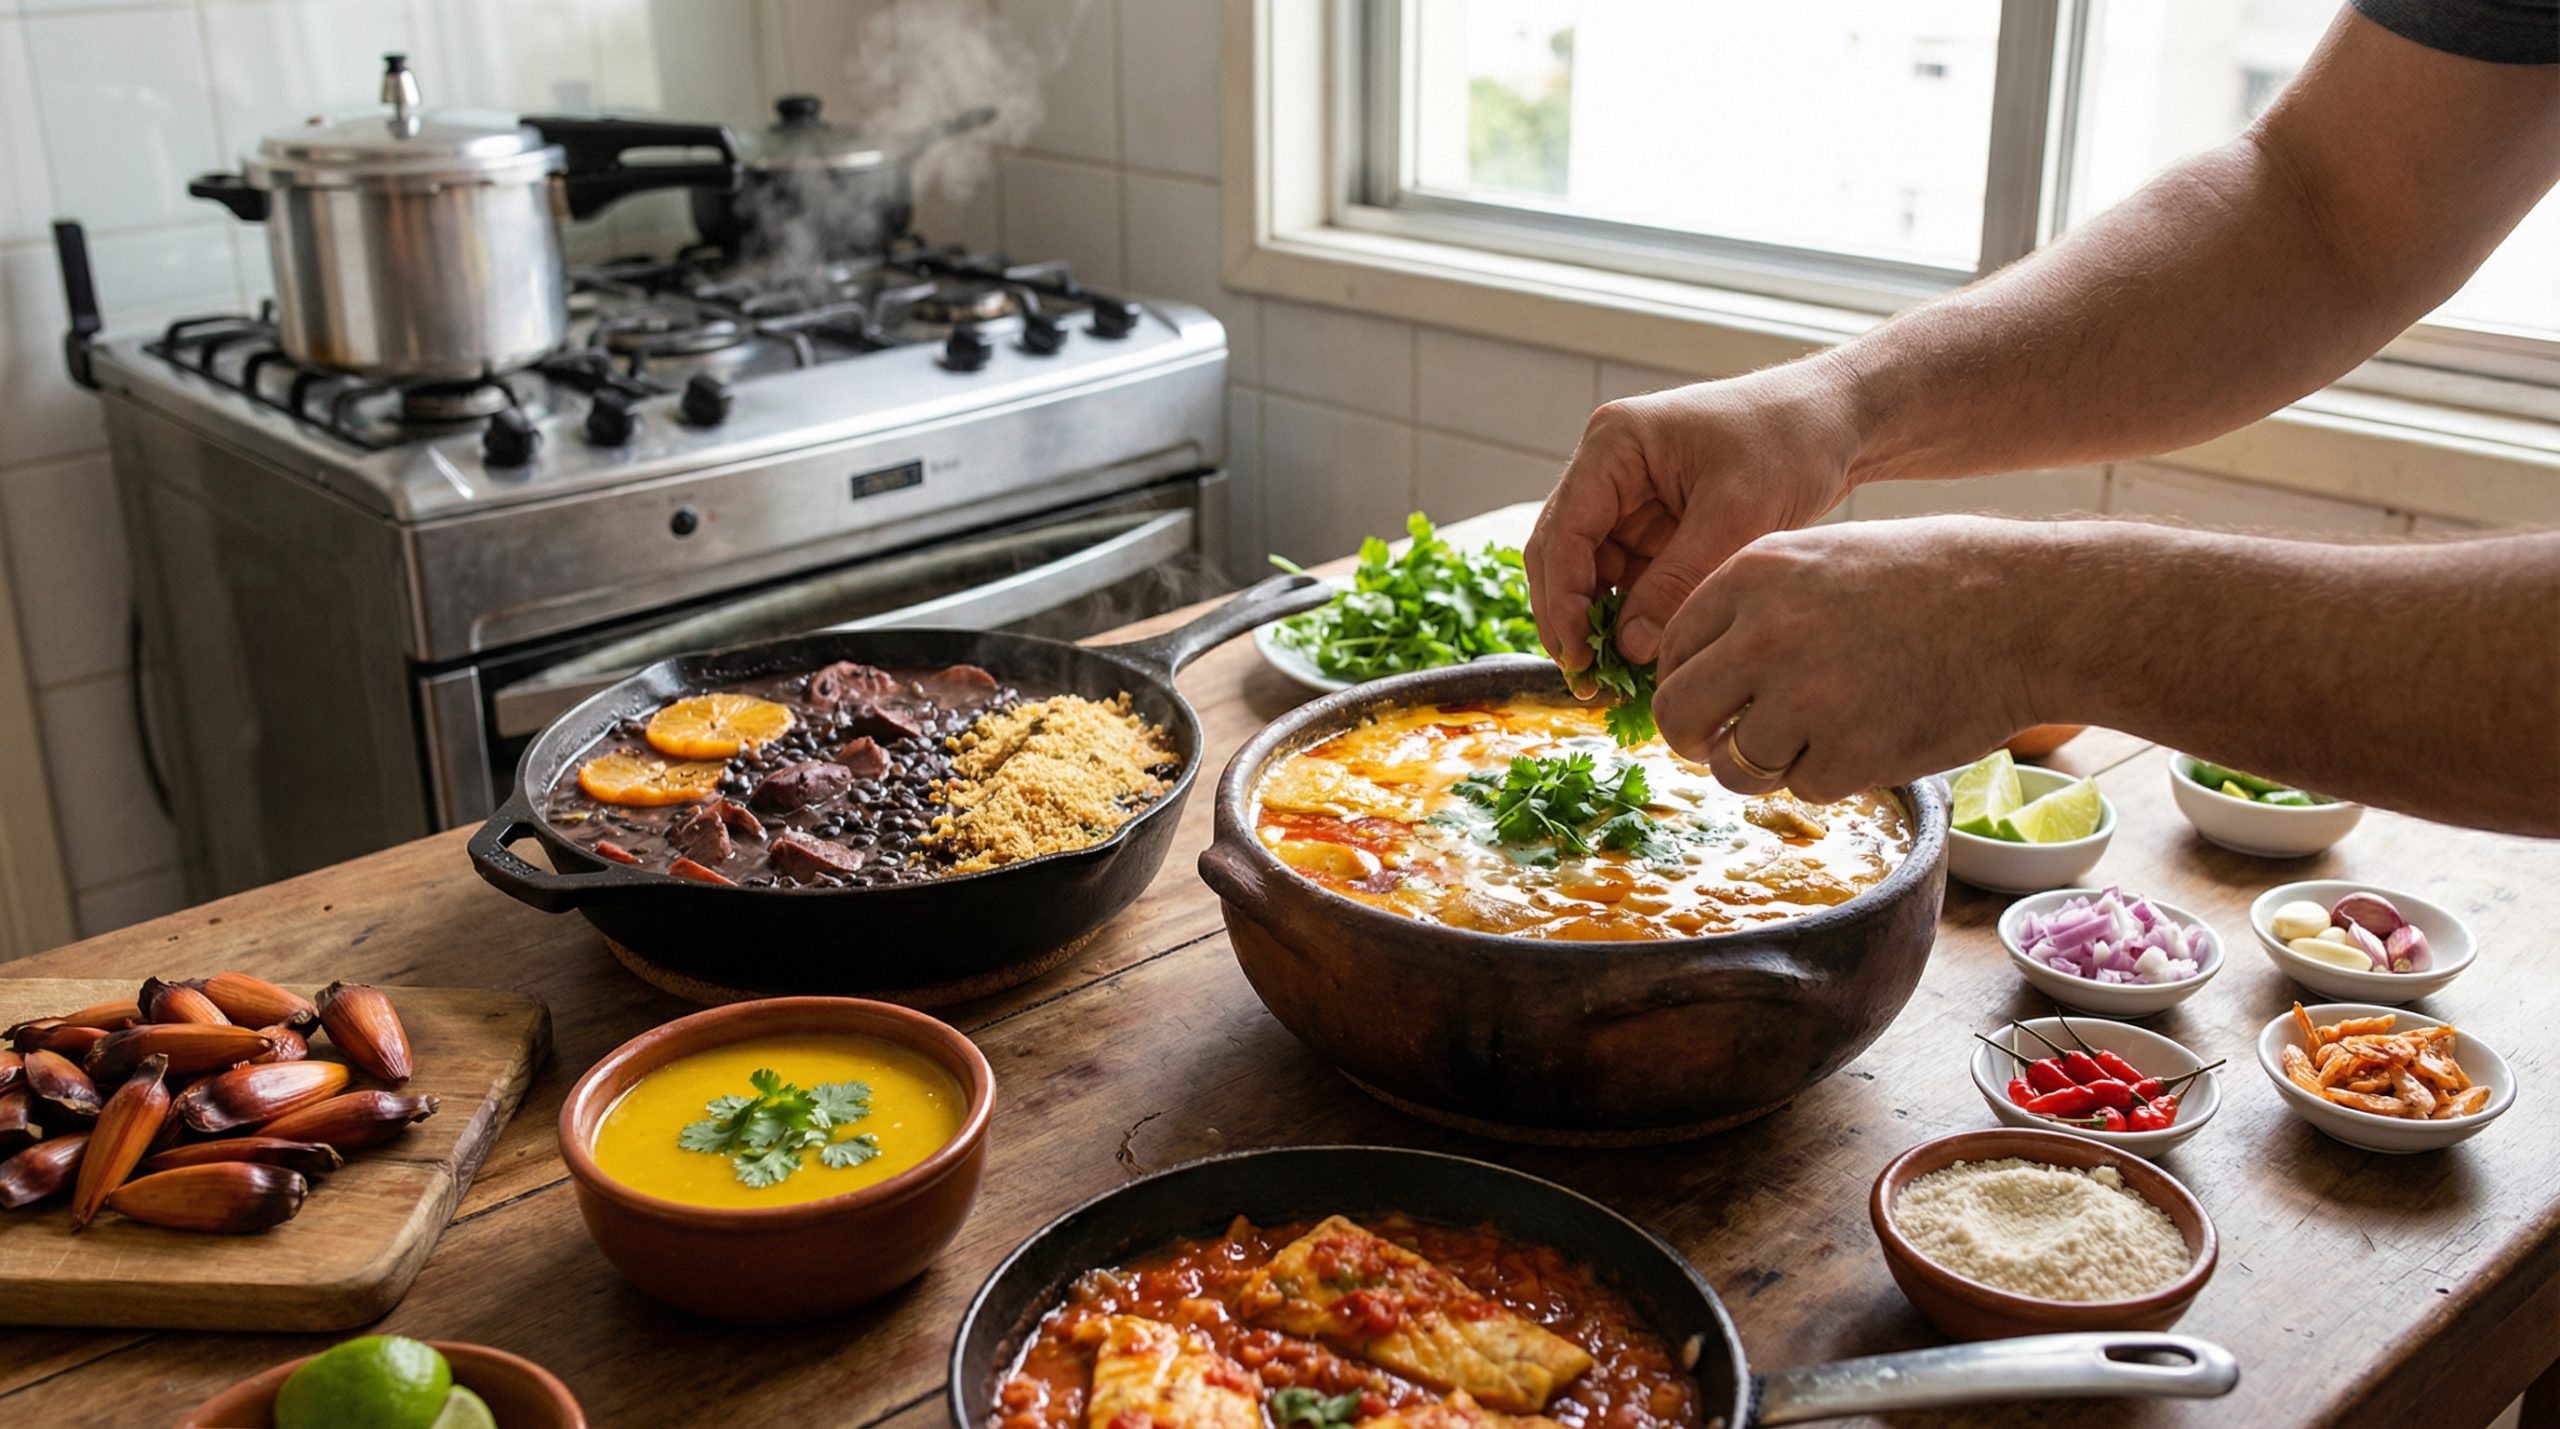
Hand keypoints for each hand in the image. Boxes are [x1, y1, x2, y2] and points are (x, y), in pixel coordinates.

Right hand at [1526, 359, 1861, 681]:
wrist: (1837, 421)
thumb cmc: (1790, 441)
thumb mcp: (1735, 514)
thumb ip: (1677, 581)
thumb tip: (1629, 648)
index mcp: (1614, 446)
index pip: (1564, 530)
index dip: (1561, 598)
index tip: (1577, 655)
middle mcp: (1609, 470)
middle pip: (1563, 554)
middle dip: (1570, 617)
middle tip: (1585, 681)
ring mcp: (1629, 500)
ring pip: (1591, 574)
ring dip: (1598, 623)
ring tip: (1612, 679)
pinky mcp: (1654, 526)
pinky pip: (1627, 579)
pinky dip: (1631, 617)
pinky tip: (1642, 656)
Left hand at [1651, 516, 2051, 801]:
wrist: (2026, 610)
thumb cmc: (1932, 580)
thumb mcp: (1826, 557)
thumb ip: (1756, 607)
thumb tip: (1698, 671)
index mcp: (1753, 575)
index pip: (1671, 648)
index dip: (1684, 682)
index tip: (1707, 701)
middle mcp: (1766, 635)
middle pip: (1679, 714)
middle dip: (1694, 739)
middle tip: (1721, 745)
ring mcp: (1806, 698)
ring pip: (1735, 766)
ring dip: (1764, 767)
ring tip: (1814, 739)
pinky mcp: (1850, 754)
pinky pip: (1804, 789)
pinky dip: (1831, 776)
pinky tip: (1870, 737)